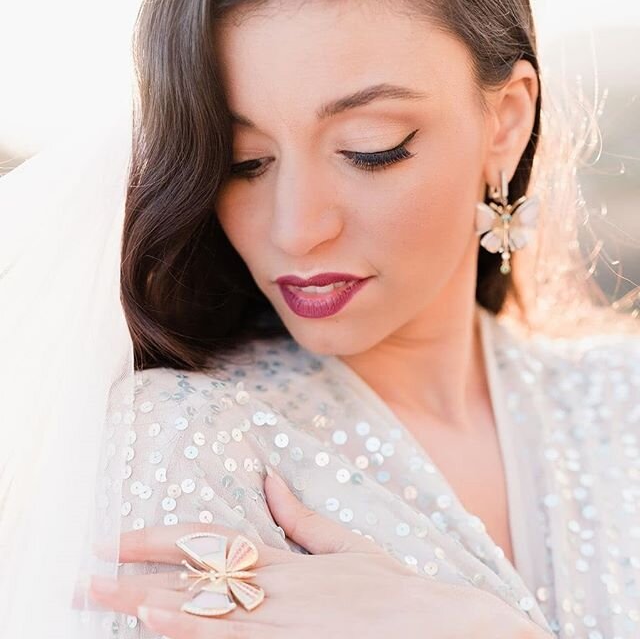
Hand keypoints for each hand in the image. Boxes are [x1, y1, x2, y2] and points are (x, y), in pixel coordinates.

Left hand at [88, 467, 545, 638]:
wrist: (432, 628)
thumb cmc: (389, 589)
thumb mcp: (345, 545)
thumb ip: (299, 516)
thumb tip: (268, 479)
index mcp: (285, 561)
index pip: (209, 541)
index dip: (160, 538)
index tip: (119, 536)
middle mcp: (276, 593)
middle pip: (194, 581)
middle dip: (135, 579)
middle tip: (86, 579)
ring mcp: (281, 629)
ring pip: (204, 618)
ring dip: (152, 612)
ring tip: (108, 608)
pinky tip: (161, 635)